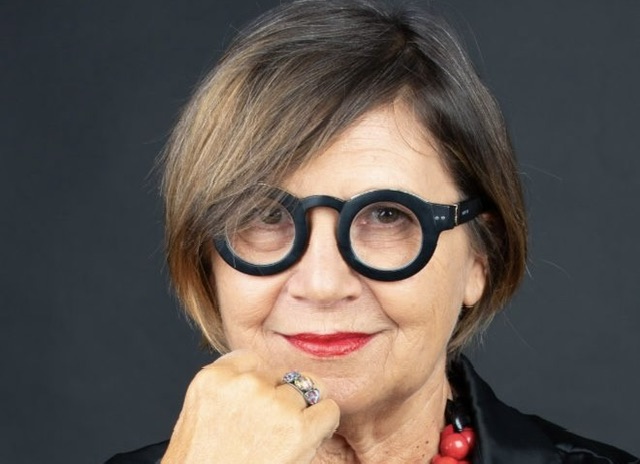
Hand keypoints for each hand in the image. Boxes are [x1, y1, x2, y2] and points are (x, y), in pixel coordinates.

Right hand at [161, 350, 339, 463]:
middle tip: (273, 429)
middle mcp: (243, 384)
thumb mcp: (199, 418)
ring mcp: (272, 403)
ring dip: (304, 411)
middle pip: (280, 374)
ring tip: (288, 438)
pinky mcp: (298, 427)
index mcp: (212, 379)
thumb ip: (226, 392)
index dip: (260, 384)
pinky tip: (309, 441)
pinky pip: (328, 410)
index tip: (258, 404)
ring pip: (308, 389)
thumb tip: (257, 384)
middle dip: (281, 397)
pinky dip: (325, 425)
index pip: (250, 360)